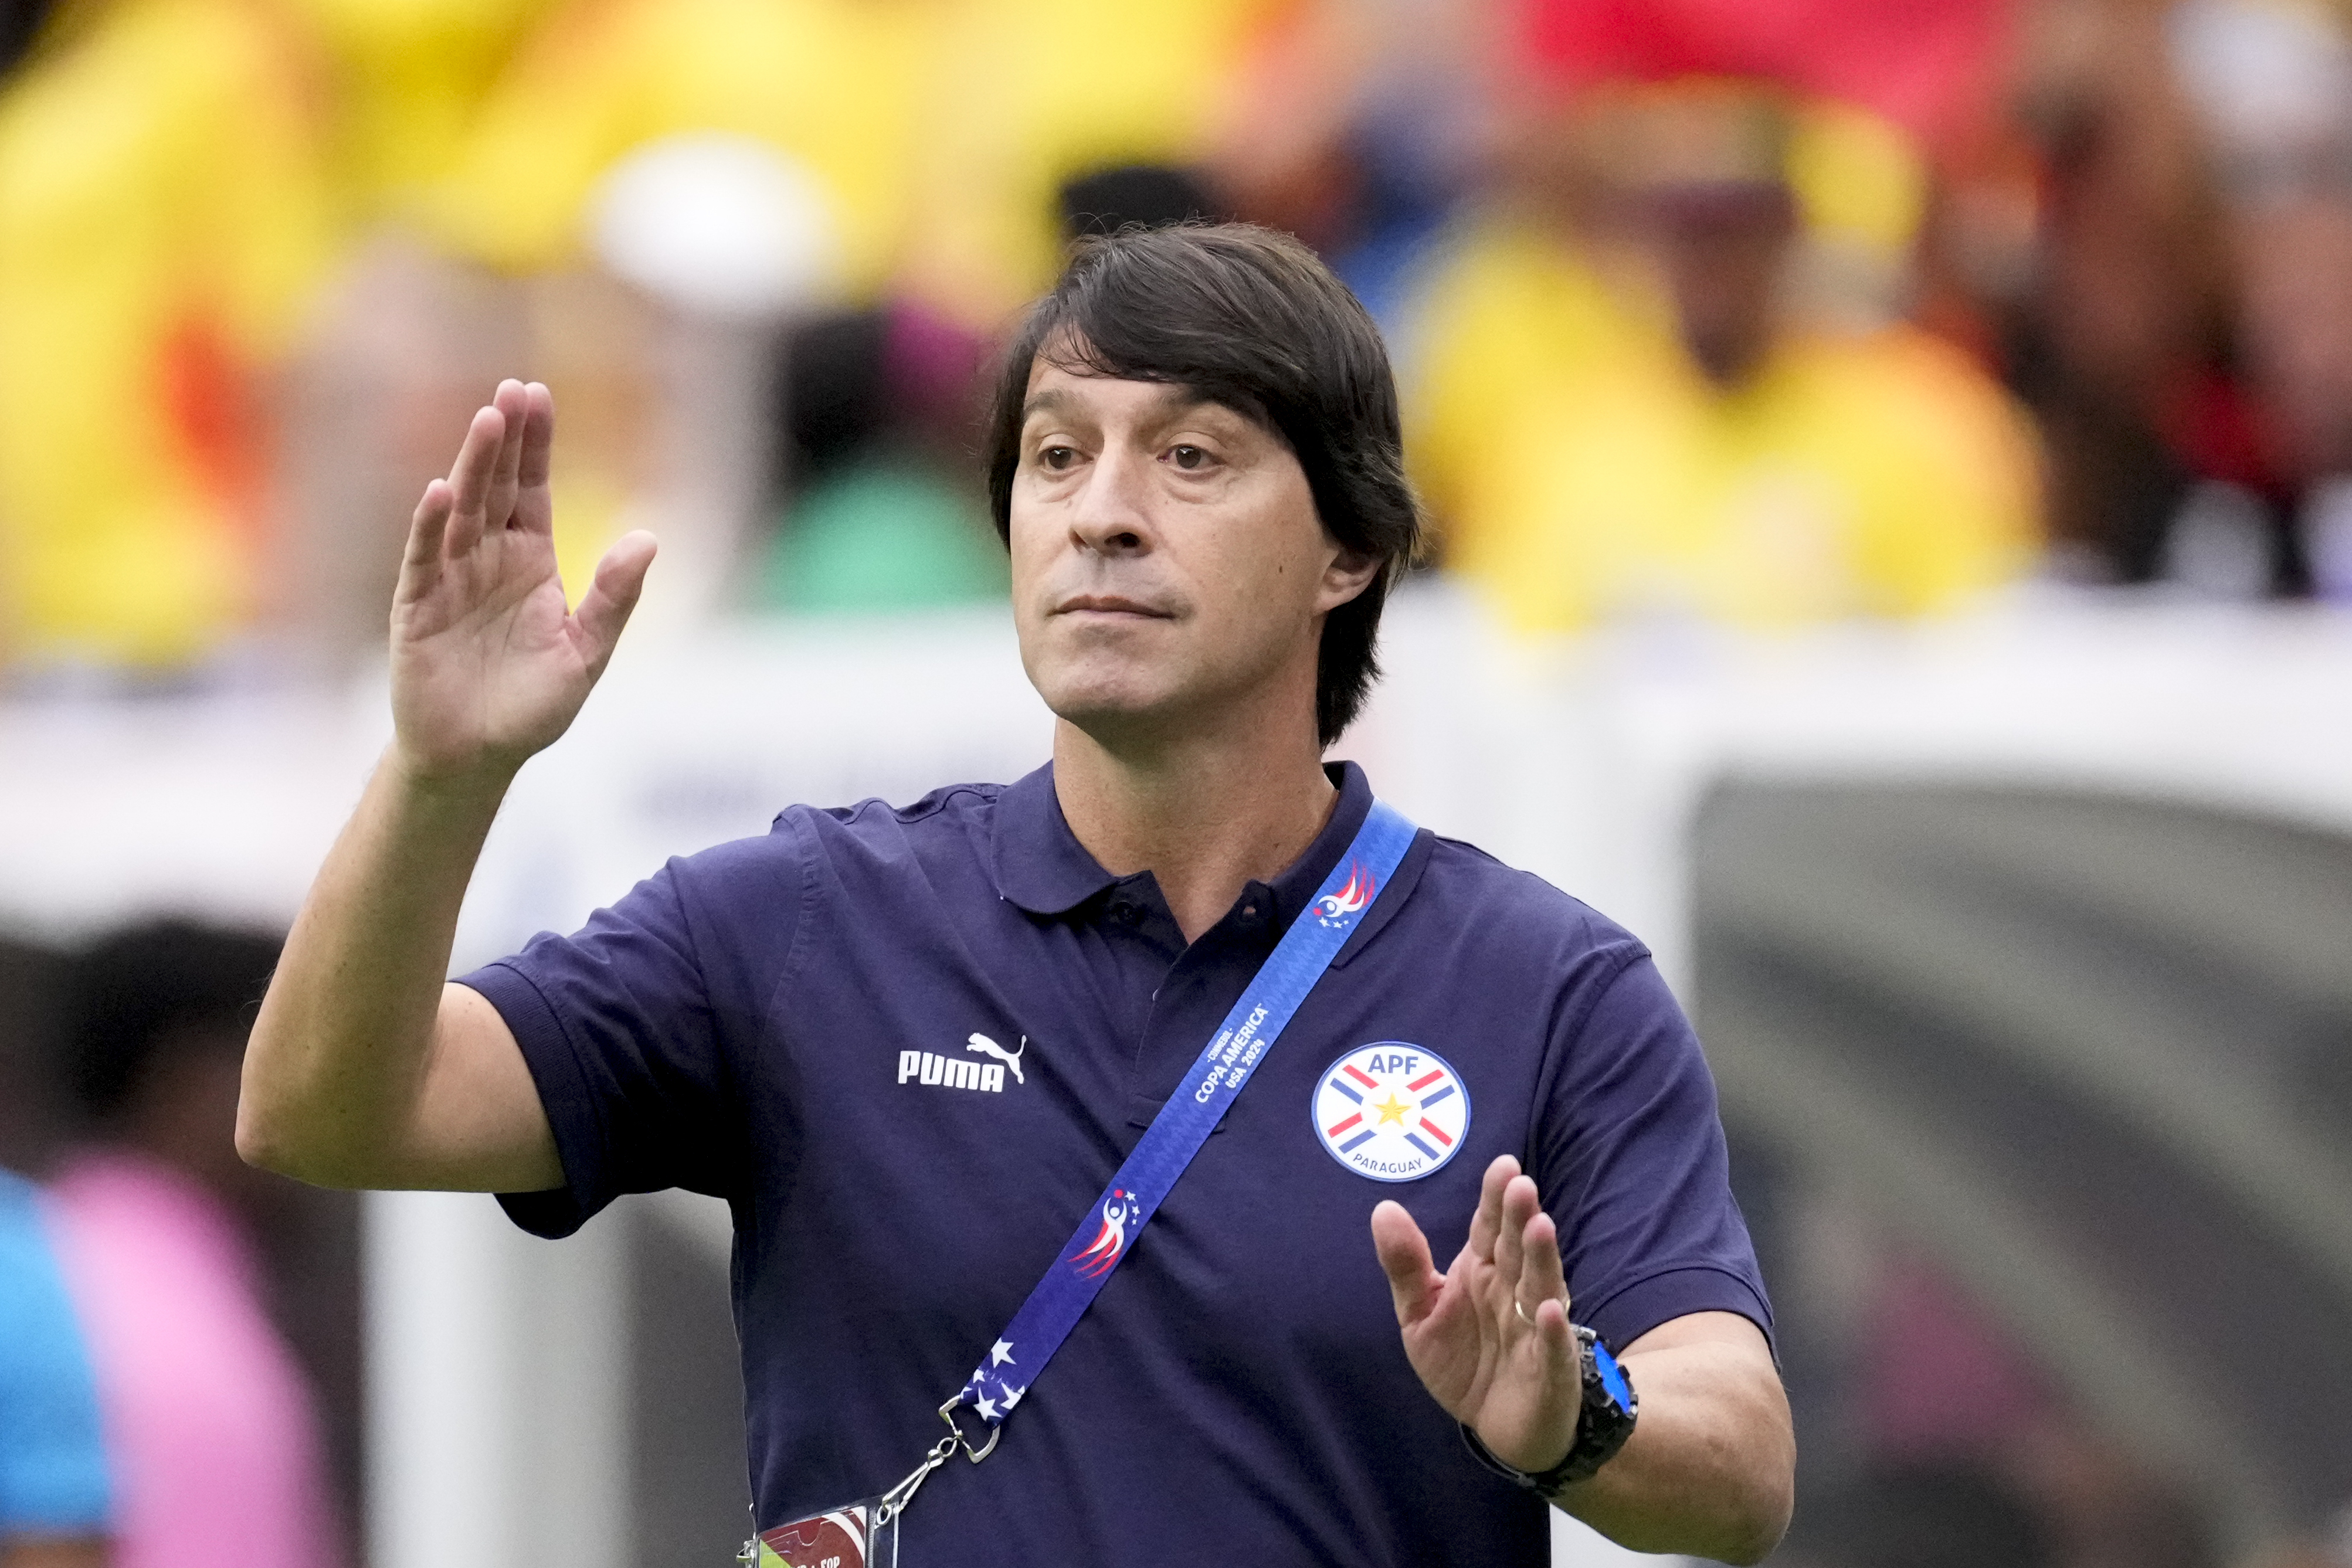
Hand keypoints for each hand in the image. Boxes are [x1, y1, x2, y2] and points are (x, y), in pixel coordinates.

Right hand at [389, 379, 656, 785]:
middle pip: (497, 487)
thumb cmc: (532, 706)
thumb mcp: (586, 652)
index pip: (532, 491)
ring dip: (473, 466)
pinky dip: (431, 526)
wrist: (478, 756)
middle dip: (505, 440)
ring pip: (462, 511)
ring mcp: (449, 579)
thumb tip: (649, 539)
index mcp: (531, 562)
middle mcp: (488, 560)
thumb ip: (615, 598)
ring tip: (487, 421)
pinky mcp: (418, 607)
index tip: (538, 397)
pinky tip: (441, 491)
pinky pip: (423, 559)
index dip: (535, 446)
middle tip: (513, 390)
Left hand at [1372, 1155, 1582, 1472]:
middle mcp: (1515, 1292)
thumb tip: (1383, 1208)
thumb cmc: (1463, 1360)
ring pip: (1541, 1287)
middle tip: (1521, 1186)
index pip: (1490, 1228)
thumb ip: (1405, 1265)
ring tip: (1540, 1227)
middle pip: (1517, 1250)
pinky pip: (1552, 1349)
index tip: (1504, 1165)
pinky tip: (1548, 1310)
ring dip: (1542, 1259)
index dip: (1496, 1199)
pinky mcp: (1550, 1371)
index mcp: (1484, 1272)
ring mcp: (1536, 1330)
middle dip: (1520, 1218)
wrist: (1495, 1425)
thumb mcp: (1420, 1314)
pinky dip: (1552, 1331)